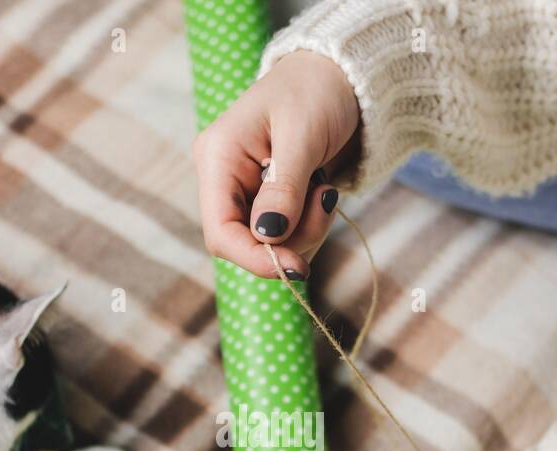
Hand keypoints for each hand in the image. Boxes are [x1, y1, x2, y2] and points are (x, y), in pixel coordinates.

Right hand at [192, 51, 359, 279]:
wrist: (339, 76)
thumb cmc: (315, 91)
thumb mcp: (301, 136)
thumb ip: (284, 188)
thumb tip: (268, 235)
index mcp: (218, 158)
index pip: (220, 232)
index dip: (254, 258)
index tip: (297, 268)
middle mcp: (224, 179)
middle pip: (246, 243)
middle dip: (291, 239)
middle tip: (326, 202)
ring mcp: (247, 192)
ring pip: (270, 244)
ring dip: (307, 231)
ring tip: (326, 190)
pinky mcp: (270, 200)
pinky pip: (287, 234)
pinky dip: (310, 225)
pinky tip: (322, 192)